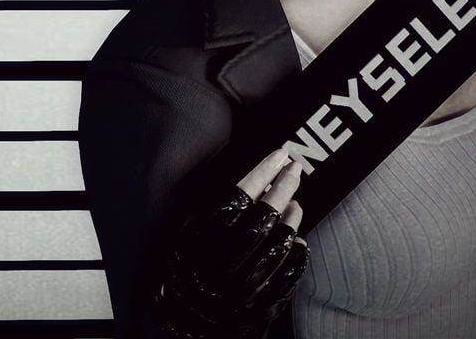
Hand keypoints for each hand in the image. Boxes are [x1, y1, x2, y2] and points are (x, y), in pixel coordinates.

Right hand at [151, 148, 309, 337]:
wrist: (179, 328)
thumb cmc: (179, 275)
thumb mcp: (181, 239)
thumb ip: (207, 213)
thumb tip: (249, 183)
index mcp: (197, 243)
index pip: (237, 197)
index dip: (261, 172)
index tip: (279, 154)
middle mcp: (219, 266)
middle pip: (263, 217)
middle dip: (283, 187)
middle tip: (295, 169)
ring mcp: (241, 290)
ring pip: (279, 244)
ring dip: (292, 218)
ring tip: (295, 201)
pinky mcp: (257, 309)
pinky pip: (288, 275)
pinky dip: (296, 254)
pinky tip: (297, 238)